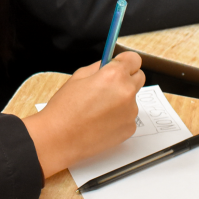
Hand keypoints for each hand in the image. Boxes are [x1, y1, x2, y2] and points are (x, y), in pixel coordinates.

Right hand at [22, 52, 144, 177]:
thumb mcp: (78, 77)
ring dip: (121, 100)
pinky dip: (119, 117)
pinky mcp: (130, 129)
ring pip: (132, 99)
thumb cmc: (65, 108)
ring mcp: (130, 112)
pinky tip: (101, 121)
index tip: (119, 65)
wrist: (59, 139)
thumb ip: (98, 68)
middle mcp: (127, 92)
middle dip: (127, 78)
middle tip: (109, 86)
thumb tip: (109, 63)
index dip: (125, 61)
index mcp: (114, 75)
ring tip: (98, 109)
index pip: (134, 59)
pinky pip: (128, 116)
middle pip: (139, 77)